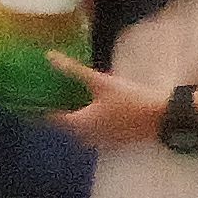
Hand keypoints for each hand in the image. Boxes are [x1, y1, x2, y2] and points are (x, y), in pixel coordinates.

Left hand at [44, 51, 164, 148]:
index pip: (50, 116)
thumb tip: (49, 57)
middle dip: (59, 107)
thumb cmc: (130, 100)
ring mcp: (99, 140)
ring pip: (79, 127)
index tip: (35, 92)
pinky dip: (90, 120)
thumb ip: (74, 70)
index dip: (41, 104)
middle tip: (55, 90)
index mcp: (78, 123)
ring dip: (75, 115)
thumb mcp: (101, 82)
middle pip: (64, 123)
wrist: (161, 118)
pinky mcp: (112, 140)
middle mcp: (84, 136)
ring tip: (74, 97)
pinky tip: (96, 108)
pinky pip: (93, 131)